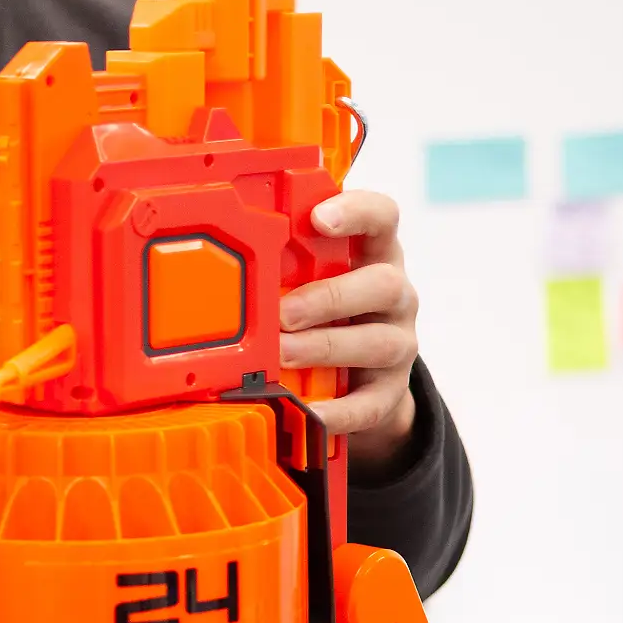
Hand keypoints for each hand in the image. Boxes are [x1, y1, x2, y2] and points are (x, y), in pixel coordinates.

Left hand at [278, 190, 419, 470]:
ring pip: (377, 343)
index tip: (319, 217)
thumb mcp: (316, 272)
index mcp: (376, 252)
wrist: (368, 371)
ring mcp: (399, 343)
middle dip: (329, 298)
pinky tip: (306, 409)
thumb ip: (287, 255)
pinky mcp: (390, 392)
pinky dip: (336, 410)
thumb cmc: (330, 306)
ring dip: (324, 347)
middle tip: (283, 312)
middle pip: (384, 285)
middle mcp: (395, 295)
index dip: (356, 212)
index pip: (382, 216)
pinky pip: (368, 404)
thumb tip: (224, 245)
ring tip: (282, 355)